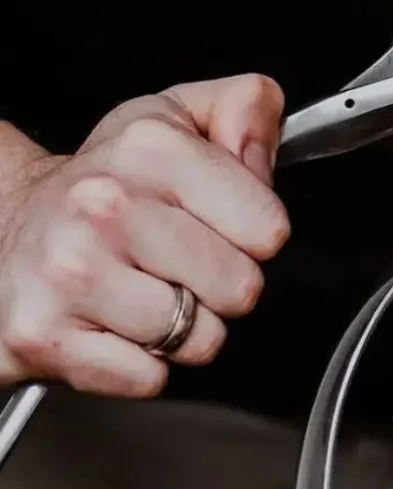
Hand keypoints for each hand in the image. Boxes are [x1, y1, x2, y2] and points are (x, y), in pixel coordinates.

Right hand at [0, 75, 290, 395]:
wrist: (3, 227)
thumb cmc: (106, 183)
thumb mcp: (176, 122)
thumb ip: (244, 109)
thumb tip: (263, 141)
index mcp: (149, 147)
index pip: (269, 228)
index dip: (258, 235)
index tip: (223, 225)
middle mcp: (104, 205)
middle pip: (241, 288)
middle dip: (223, 285)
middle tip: (181, 263)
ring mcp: (70, 272)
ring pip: (200, 339)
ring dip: (185, 328)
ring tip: (144, 291)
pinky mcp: (43, 336)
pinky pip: (149, 378)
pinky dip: (141, 364)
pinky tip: (113, 325)